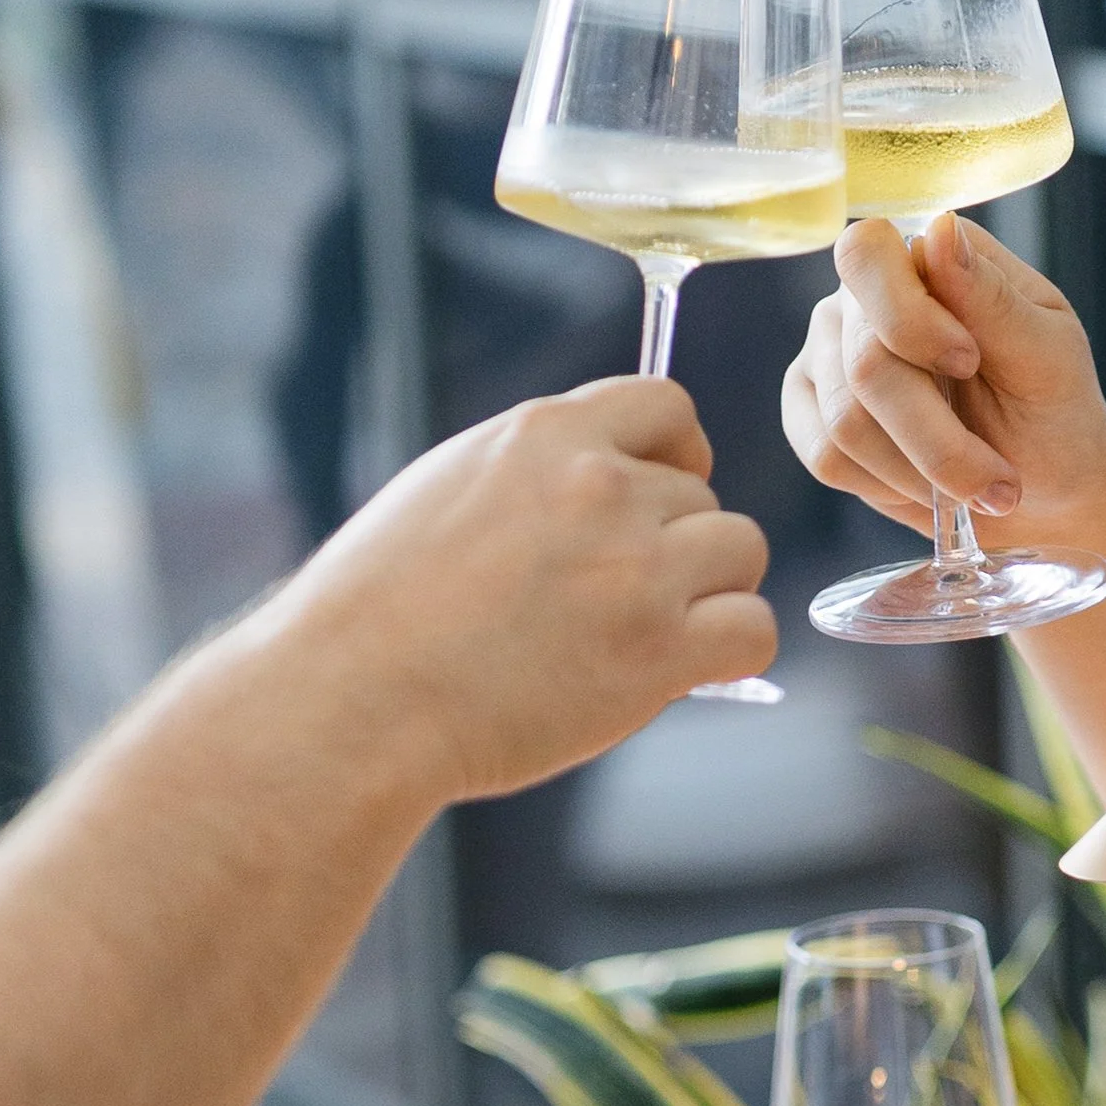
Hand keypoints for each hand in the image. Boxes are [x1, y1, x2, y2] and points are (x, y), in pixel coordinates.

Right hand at [278, 377, 773, 802]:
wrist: (353, 699)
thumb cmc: (377, 613)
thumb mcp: (449, 491)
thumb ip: (537, 475)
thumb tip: (609, 482)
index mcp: (546, 435)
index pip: (667, 406)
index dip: (675, 457)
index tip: (653, 500)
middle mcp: (601, 486)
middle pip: (703, 495)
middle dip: (674, 545)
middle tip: (616, 603)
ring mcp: (636, 568)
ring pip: (741, 550)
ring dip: (710, 592)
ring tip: (647, 634)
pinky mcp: (657, 650)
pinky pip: (753, 629)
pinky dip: (729, 650)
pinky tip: (682, 670)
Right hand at [783, 215, 1105, 543]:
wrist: (1044, 488)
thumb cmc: (1053, 409)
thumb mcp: (1046, 355)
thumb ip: (991, 297)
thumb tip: (938, 229)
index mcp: (925, 258)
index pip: (867, 255)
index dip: (906, 319)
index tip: (968, 363)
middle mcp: (862, 297)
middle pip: (865, 365)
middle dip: (940, 440)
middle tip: (1000, 482)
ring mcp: (827, 353)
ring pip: (846, 422)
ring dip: (922, 473)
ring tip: (977, 489)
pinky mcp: (809, 411)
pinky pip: (825, 455)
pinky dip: (889, 487)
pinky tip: (929, 488)